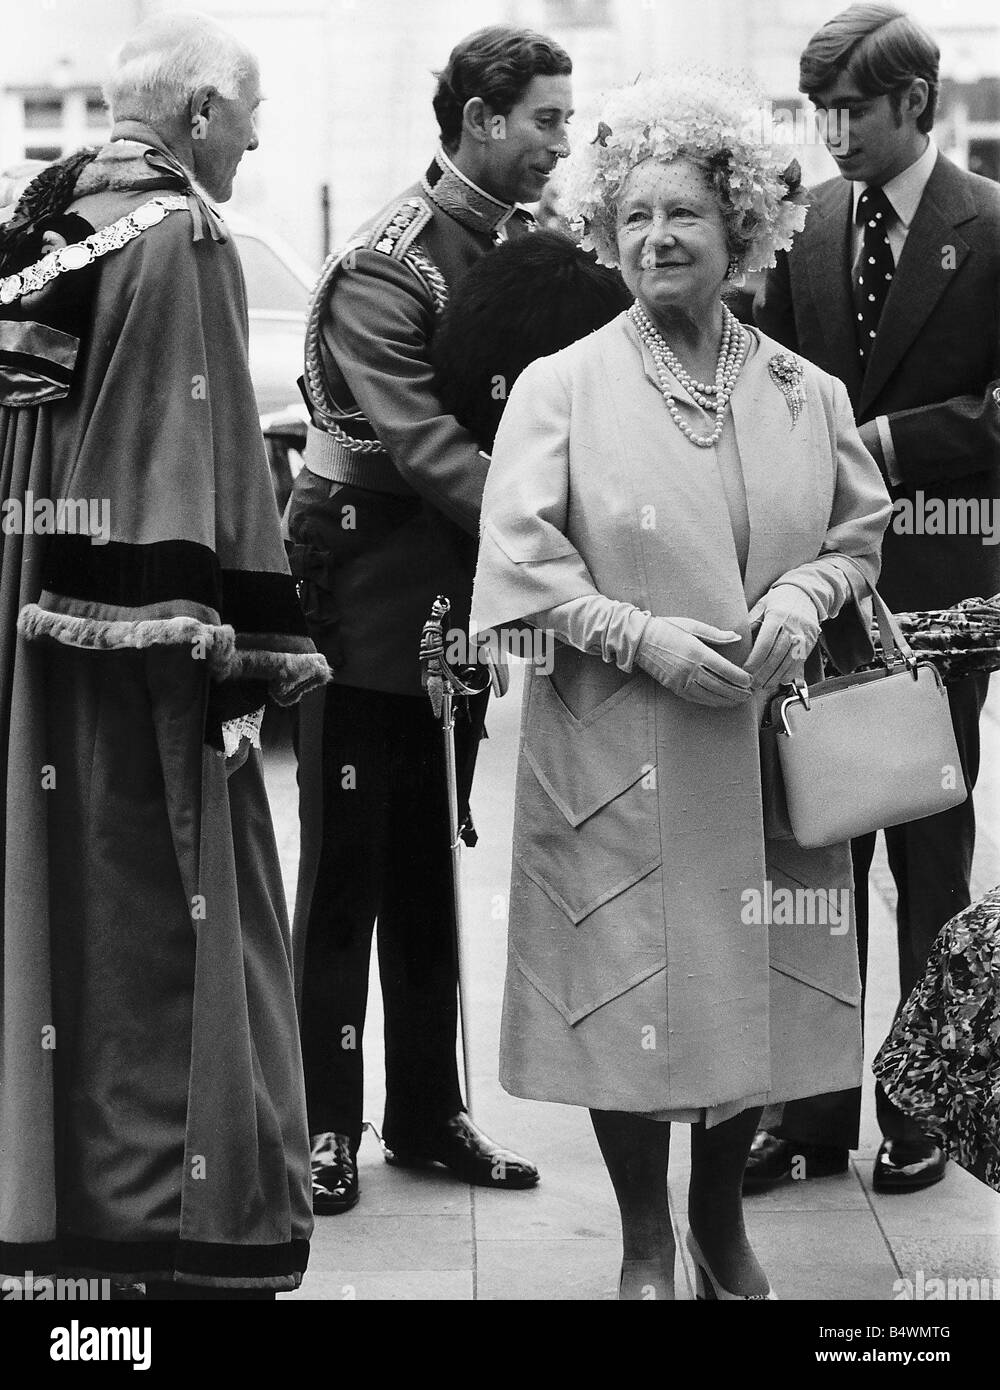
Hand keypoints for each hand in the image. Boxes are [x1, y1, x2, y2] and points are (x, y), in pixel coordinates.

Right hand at [635, 616, 753, 707]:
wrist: (640, 640)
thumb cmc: (668, 628)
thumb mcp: (693, 625)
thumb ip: (716, 634)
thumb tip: (736, 637)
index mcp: (697, 652)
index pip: (725, 669)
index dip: (740, 678)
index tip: (750, 681)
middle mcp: (690, 669)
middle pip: (720, 686)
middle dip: (737, 692)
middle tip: (749, 695)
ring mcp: (681, 680)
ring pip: (709, 695)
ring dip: (726, 700)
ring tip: (738, 701)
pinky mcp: (674, 687)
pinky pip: (696, 698)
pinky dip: (710, 701)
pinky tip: (719, 702)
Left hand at [745, 585, 820, 691]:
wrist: (806, 594)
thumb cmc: (779, 600)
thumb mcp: (762, 605)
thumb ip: (750, 622)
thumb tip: (735, 639)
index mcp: (777, 617)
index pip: (765, 642)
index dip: (755, 659)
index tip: (746, 670)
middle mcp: (792, 627)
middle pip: (777, 655)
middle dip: (764, 672)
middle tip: (752, 684)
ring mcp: (803, 636)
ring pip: (789, 661)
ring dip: (775, 676)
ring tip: (763, 685)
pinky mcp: (809, 643)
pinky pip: (799, 662)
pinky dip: (789, 673)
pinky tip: (779, 681)